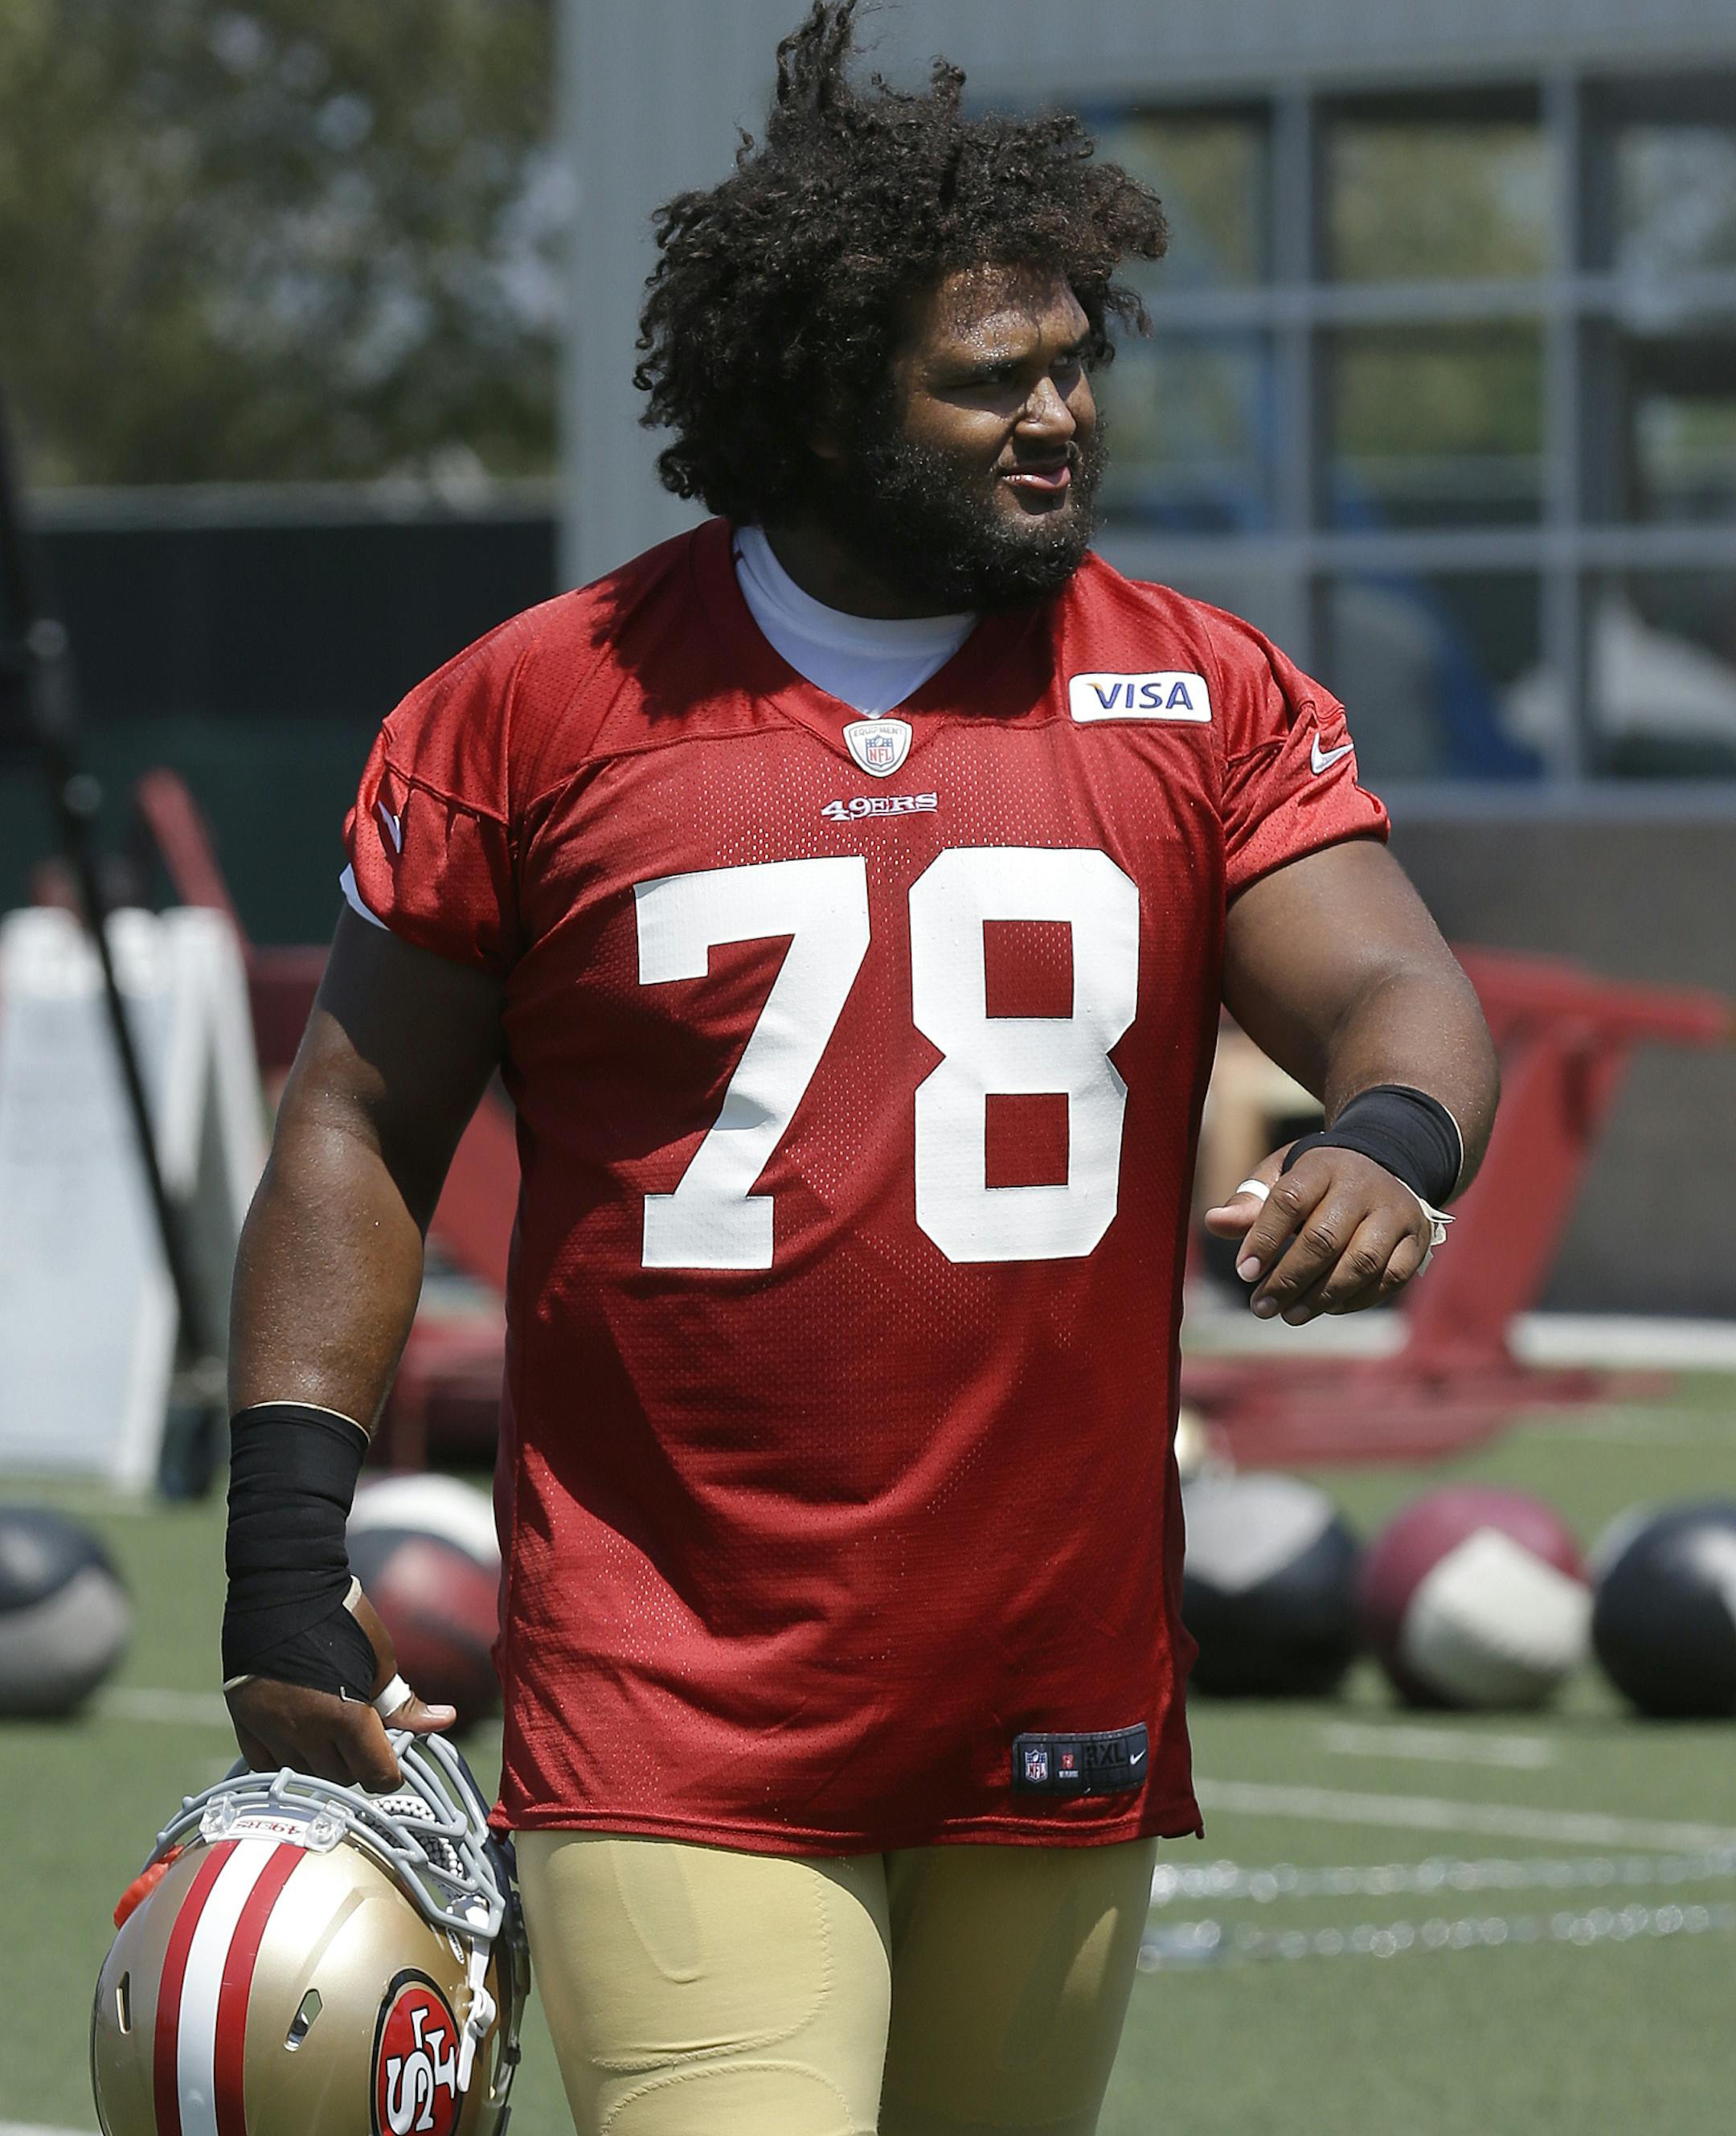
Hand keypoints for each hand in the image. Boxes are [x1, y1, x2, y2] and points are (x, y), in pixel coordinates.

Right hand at [225, 1589, 455, 1792]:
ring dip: (322, 1760)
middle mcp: (306, 1731)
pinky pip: (266, 1762)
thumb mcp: (382, 1659)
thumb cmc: (341, 1618)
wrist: (285, 1586)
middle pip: (342, 1777)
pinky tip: (299, 1731)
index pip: (376, 1776)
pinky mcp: (245, 1722)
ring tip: (330, 1728)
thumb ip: (405, 1703)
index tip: (392, 1758)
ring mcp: (271, 1728)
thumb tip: (445, 1721)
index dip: (390, 1771)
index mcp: (346, 1717)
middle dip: (358, 1762)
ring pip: (305, 1772)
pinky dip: (286, 1754)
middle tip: (363, 1734)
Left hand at [1203, 1145, 1433, 1325]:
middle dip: (1288, 1279)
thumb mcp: (1281, 1178)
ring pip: (1361, 1262)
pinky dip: (1358, 1298)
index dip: (1264, 1240)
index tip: (1243, 1272)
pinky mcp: (1416, 1239)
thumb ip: (1250, 1203)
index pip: (1289, 1201)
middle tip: (1261, 1307)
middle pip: (1324, 1238)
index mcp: (1322, 1165)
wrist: (1383, 1165)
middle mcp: (1363, 1186)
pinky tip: (1328, 1308)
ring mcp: (1395, 1212)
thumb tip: (1214, 1223)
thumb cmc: (1316, 1181)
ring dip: (1322, 1296)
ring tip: (1290, 1315)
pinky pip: (1390, 1277)